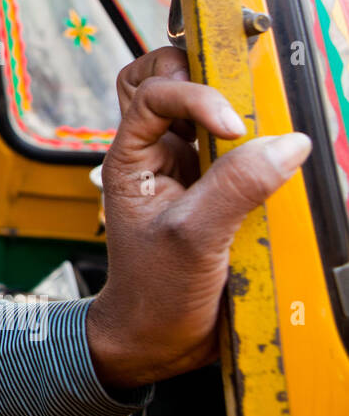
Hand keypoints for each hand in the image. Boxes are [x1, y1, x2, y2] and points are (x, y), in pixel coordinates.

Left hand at [87, 46, 310, 389]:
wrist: (157, 339)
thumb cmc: (154, 294)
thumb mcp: (194, 240)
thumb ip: (236, 189)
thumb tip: (286, 144)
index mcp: (129, 158)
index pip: (154, 94)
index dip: (197, 97)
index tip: (235, 128)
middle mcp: (152, 155)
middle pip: (163, 79)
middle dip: (200, 76)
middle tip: (240, 100)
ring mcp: (183, 169)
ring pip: (196, 108)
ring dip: (228, 106)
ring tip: (256, 128)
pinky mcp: (213, 188)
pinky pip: (232, 148)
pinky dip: (253, 144)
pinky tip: (270, 161)